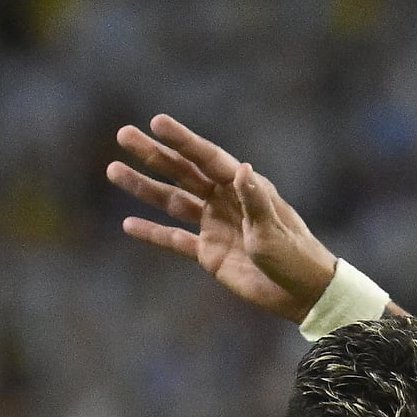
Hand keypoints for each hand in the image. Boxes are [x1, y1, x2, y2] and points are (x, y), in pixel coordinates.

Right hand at [107, 114, 339, 321]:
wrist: (302, 293)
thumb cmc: (295, 256)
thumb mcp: (273, 229)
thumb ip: (255, 201)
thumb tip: (240, 167)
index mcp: (243, 187)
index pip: (206, 158)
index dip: (181, 140)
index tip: (156, 122)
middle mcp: (224, 200)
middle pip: (182, 172)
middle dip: (153, 154)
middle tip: (123, 135)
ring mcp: (214, 225)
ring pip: (172, 201)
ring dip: (144, 187)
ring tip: (114, 170)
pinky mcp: (208, 253)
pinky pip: (174, 239)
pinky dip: (152, 233)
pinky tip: (128, 224)